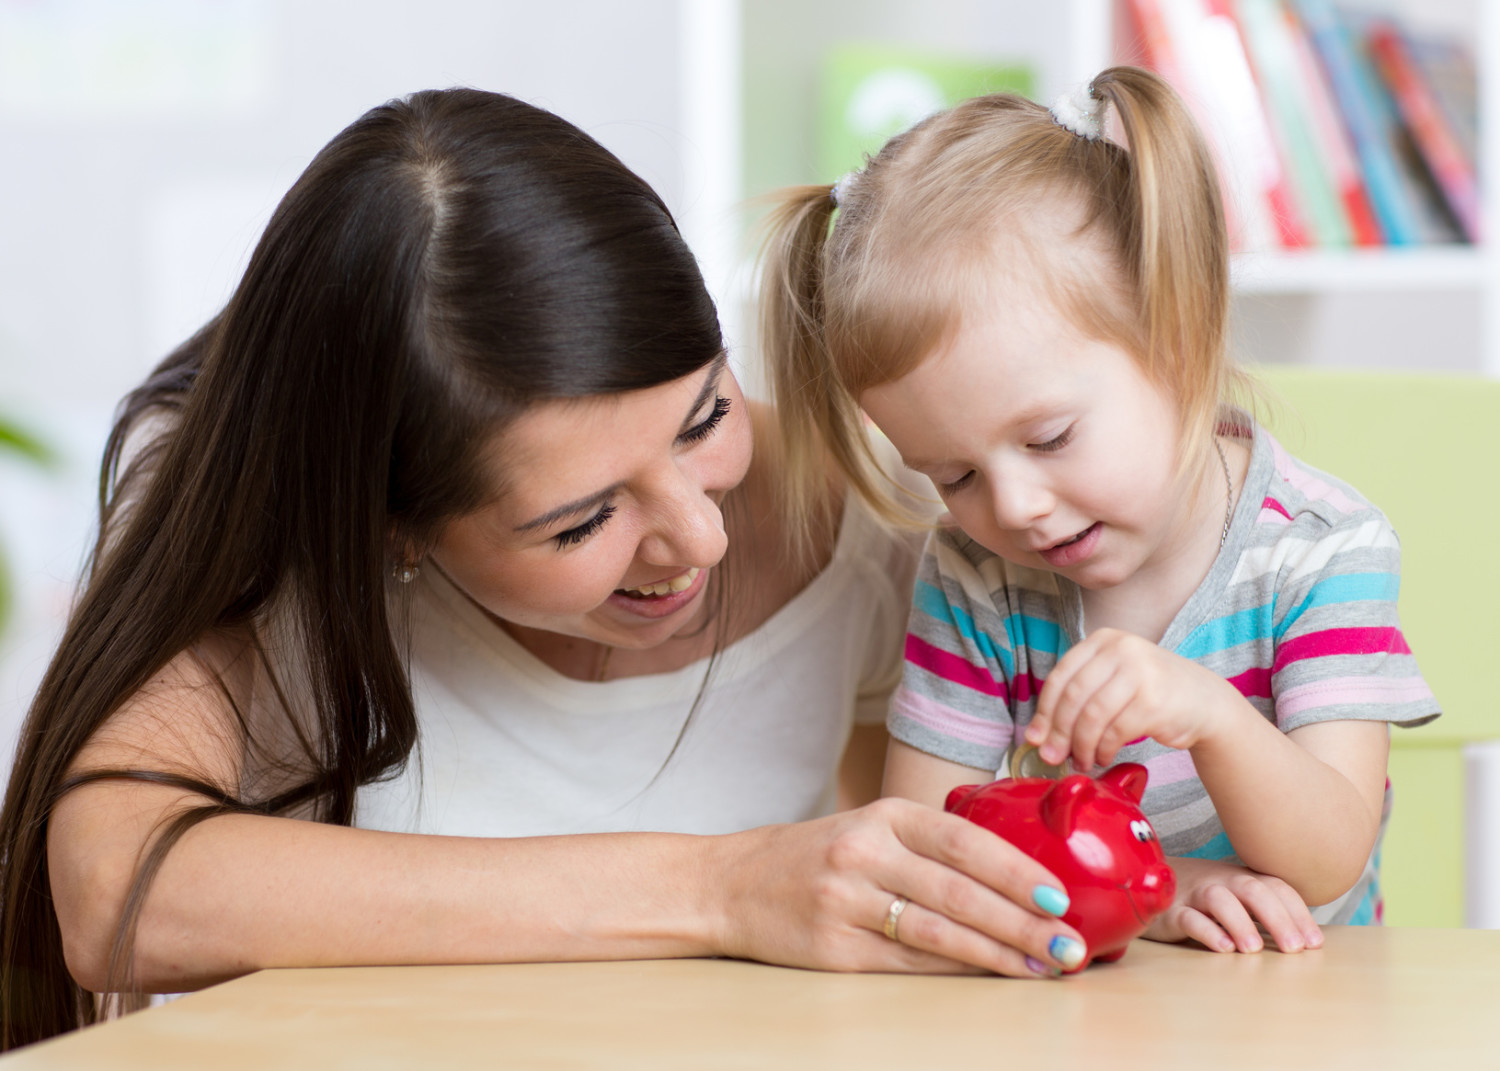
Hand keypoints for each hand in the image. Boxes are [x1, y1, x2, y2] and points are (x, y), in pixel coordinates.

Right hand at [711, 798, 1087, 976]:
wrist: (729, 885)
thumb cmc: (815, 857)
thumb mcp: (869, 829)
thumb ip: (930, 846)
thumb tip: (1019, 881)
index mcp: (882, 816)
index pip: (963, 840)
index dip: (1016, 870)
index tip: (1059, 895)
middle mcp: (863, 853)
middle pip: (958, 892)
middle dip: (1022, 922)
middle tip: (1069, 944)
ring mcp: (846, 901)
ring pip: (938, 933)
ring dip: (998, 954)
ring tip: (1042, 966)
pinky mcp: (834, 949)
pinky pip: (908, 964)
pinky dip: (956, 972)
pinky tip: (989, 976)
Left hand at [1025, 628, 1242, 769]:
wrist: (1205, 702)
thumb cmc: (1150, 693)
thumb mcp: (1112, 680)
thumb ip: (1078, 698)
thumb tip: (1037, 737)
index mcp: (1103, 640)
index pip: (1060, 676)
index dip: (1044, 711)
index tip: (1034, 738)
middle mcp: (1121, 649)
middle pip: (1073, 697)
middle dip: (1058, 733)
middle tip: (1052, 758)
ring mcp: (1140, 672)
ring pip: (1092, 716)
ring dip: (1081, 746)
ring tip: (1082, 761)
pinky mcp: (1154, 701)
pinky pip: (1115, 732)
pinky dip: (1104, 750)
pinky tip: (1104, 757)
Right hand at [1143, 857, 1322, 953]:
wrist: (1148, 880)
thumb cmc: (1203, 897)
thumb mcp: (1235, 896)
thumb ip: (1264, 912)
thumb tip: (1305, 940)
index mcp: (1242, 878)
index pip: (1277, 888)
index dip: (1298, 914)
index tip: (1314, 943)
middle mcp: (1221, 882)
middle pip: (1253, 890)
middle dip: (1278, 918)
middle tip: (1294, 948)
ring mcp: (1195, 894)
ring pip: (1220, 899)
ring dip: (1240, 922)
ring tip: (1254, 949)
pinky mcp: (1171, 912)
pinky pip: (1189, 917)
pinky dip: (1207, 931)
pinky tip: (1223, 947)